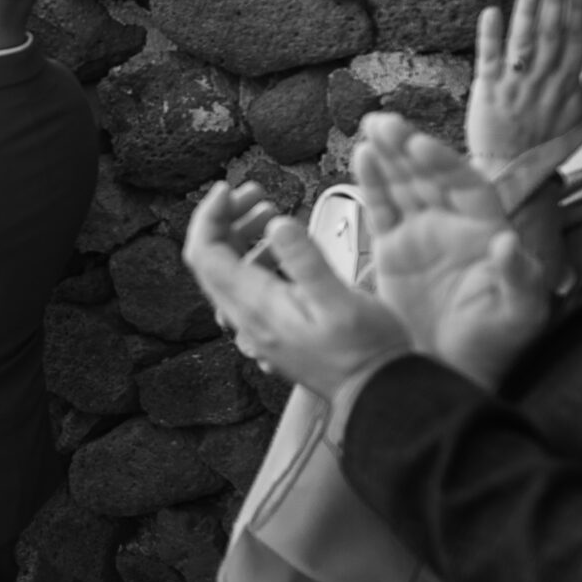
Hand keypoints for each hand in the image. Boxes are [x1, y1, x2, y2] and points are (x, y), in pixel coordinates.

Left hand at [184, 181, 411, 396]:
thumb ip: (305, 260)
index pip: (205, 254)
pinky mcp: (270, 329)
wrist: (376, 392)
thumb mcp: (340, 299)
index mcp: (256, 307)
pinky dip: (255, 258)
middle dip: (226, 219)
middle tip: (255, 193)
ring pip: (228, 272)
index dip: (209, 216)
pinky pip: (246, 287)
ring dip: (241, 236)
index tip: (227, 189)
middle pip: (211, 260)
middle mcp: (246, 319)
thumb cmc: (366, 350)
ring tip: (269, 211)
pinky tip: (280, 246)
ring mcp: (256, 326)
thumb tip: (277, 225)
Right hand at [353, 115, 551, 390]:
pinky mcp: (395, 251)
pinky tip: (362, 159)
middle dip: (408, 147)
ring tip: (369, 129)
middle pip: (431, 176)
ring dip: (388, 156)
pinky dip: (372, 185)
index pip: (466, 186)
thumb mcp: (518, 317)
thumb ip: (519, 279)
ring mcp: (424, 235)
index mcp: (487, 231)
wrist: (455, 372)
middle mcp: (456, 226)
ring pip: (404, 185)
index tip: (420, 146)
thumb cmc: (496, 346)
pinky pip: (382, 210)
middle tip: (383, 123)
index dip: (443, 165)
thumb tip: (507, 244)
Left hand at [468, 0, 581, 170]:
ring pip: (524, 43)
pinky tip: (491, 12)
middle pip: (551, 36)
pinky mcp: (487, 92)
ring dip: (527, 12)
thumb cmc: (548, 141)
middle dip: (555, 3)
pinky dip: (490, 36)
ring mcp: (515, 86)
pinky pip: (489, 60)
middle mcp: (544, 83)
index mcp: (568, 85)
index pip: (575, 41)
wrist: (512, 173)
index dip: (577, 11)